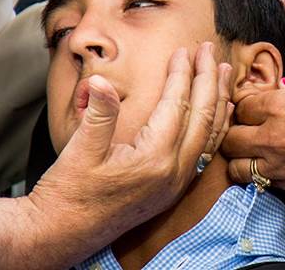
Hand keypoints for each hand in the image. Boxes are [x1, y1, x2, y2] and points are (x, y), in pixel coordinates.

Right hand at [0, 43, 234, 269]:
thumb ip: (99, 112)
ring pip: (209, 136)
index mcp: (154, 159)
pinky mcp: (170, 191)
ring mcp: (175, 185)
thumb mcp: (80, 149)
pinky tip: (216, 115)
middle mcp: (173, 173)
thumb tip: (101, 80)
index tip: (184, 50)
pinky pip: (203, 153)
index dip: (182, 74)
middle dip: (209, 81)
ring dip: (218, 102)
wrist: (61, 235)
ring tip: (223, 74)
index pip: (178, 106)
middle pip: (203, 118)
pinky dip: (212, 128)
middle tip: (210, 50)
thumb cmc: (68, 193)